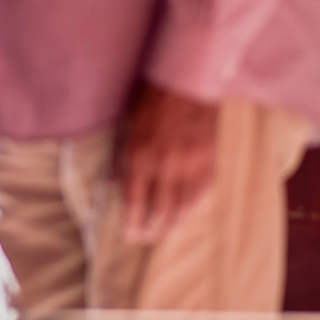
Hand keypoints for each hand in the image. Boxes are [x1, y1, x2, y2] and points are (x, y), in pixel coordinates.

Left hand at [115, 84, 219, 244]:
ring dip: (176, 221)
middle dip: (154, 227)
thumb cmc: (151, 99)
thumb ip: (119, 156)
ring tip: (168, 230)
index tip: (130, 235)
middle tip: (148, 238)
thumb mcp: (127, 125)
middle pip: (162, 209)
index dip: (132, 221)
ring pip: (185, 205)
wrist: (188, 82)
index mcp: (141, 157)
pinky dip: (195, 203)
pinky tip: (189, 209)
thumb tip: (110, 183)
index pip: (136, 200)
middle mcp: (166, 166)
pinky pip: (203, 191)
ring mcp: (191, 166)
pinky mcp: (209, 160)